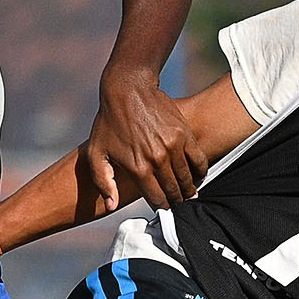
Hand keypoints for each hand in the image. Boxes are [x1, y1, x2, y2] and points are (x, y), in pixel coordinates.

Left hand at [86, 68, 205, 209]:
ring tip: (188, 193)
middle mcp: (158, 160)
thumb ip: (104, 182)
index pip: (157, 200)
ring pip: (188, 179)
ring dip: (190, 189)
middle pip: (174, 192)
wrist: (127, 89)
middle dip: (177, 202)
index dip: (162, 208)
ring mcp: (173, 146)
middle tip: (178, 204)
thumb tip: (113, 206)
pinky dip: (201, 172)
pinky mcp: (184, 134)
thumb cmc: (109, 121)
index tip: (164, 209)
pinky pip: (200, 160)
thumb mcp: (97, 153)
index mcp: (138, 168)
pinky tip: (197, 176)